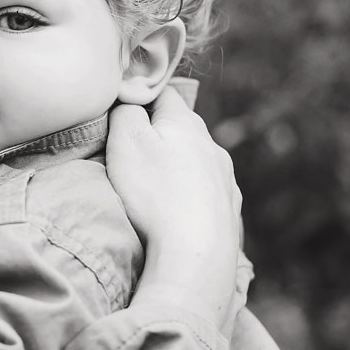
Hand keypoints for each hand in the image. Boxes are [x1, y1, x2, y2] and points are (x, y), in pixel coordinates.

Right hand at [107, 86, 241, 334]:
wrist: (196, 256)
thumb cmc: (155, 195)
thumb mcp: (126, 140)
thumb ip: (126, 111)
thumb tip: (129, 102)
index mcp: (187, 124)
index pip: (163, 93)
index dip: (141, 95)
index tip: (122, 108)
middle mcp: (212, 147)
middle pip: (182, 128)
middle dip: (159, 134)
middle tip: (131, 150)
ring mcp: (224, 180)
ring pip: (196, 161)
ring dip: (176, 166)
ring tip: (153, 186)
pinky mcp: (228, 211)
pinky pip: (205, 193)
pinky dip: (190, 195)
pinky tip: (177, 212)